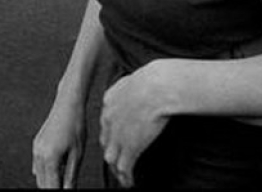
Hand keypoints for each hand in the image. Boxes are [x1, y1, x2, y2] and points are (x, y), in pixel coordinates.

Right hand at [32, 95, 85, 188]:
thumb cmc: (75, 125)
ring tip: (64, 181)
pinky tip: (57, 173)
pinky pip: (38, 166)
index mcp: (49, 158)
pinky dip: (46, 173)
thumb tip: (68, 191)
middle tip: (66, 188)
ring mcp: (36, 148)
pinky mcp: (37, 144)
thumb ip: (71, 177)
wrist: (68, 103)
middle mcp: (39, 154)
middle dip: (53, 189)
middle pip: (42, 185)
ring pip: (39, 176)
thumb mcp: (77, 155)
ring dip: (50, 182)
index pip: (51, 188)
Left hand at [99, 65, 167, 188]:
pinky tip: (130, 182)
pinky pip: (124, 168)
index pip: (105, 124)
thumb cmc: (151, 80)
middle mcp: (110, 120)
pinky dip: (126, 178)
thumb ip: (129, 88)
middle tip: (118, 160)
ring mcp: (118, 135)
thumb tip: (135, 90)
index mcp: (109, 102)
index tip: (115, 141)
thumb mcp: (133, 79)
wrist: (156, 87)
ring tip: (122, 177)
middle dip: (111, 152)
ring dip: (117, 170)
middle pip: (105, 142)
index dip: (110, 135)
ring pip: (111, 159)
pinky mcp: (130, 147)